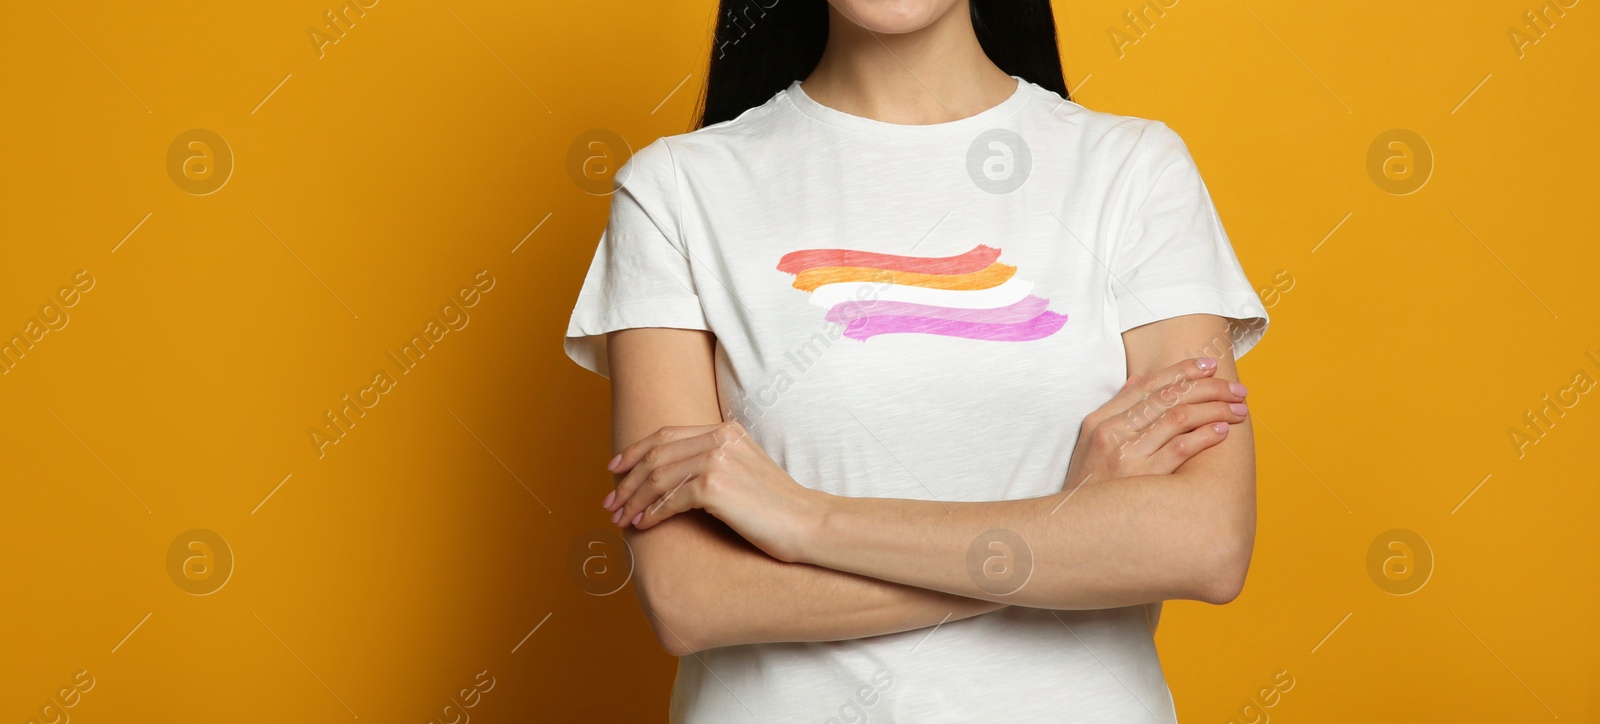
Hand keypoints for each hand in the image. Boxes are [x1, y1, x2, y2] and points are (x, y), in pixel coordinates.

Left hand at [601, 421, 825, 562]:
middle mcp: (720, 438)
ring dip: (634, 499)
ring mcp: (717, 460)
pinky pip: (670, 499)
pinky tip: (642, 525)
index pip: (667, 435)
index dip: (635, 451)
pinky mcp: (715, 486)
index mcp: (726, 430)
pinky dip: (652, 513)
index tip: (615, 469)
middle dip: (627, 480)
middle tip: (610, 502)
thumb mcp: (744, 472)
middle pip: (657, 454)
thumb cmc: (777, 508)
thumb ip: (713, 463)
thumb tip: (668, 479)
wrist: (808, 524)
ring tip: (620, 519)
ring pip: (658, 476)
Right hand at [1064, 356, 1247, 489]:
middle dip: (1209, 388)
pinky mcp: (1143, 478)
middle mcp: (1112, 432)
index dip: (1183, 370)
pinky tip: (1222, 430)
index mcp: (1100, 420)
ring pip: (1178, 417)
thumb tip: (1138, 379)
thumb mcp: (1090, 444)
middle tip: (1237, 390)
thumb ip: (1115, 411)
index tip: (1210, 366)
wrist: (1075, 527)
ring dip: (1214, 409)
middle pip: (1168, 396)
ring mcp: (1127, 454)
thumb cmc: (1090, 487)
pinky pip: (1181, 448)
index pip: (1148, 384)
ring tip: (1238, 409)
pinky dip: (1205, 435)